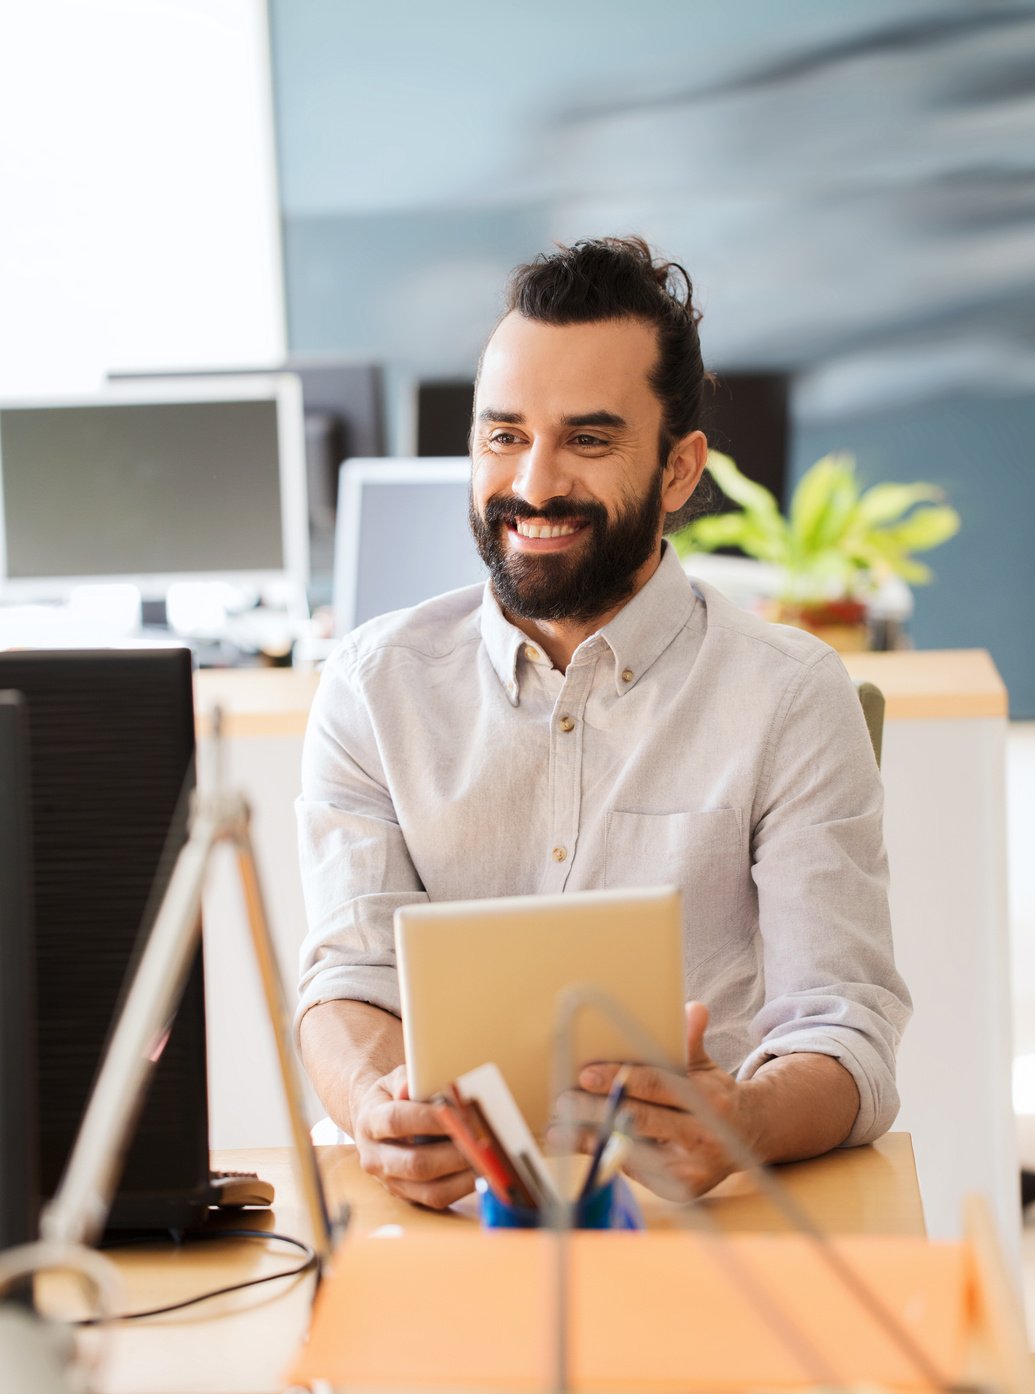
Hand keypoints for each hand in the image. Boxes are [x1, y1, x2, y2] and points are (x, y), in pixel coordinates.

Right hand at [351, 1065, 474, 1208]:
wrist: (376, 1123)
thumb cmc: (392, 1098)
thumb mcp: (394, 1080)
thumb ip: (406, 1080)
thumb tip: (415, 1085)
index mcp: (369, 1123)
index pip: (396, 1121)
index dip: (429, 1118)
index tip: (459, 1112)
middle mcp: (375, 1158)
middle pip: (416, 1164)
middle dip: (455, 1152)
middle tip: (482, 1139)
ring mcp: (392, 1183)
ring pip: (431, 1190)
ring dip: (464, 1175)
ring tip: (487, 1157)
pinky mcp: (409, 1197)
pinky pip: (440, 1200)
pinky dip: (465, 1187)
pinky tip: (481, 1169)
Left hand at [570, 1002, 752, 1200]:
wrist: (747, 1137)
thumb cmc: (712, 1094)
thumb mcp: (705, 1066)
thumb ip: (691, 1041)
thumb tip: (693, 1008)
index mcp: (708, 1098)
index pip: (658, 1085)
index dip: (620, 1079)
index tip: (585, 1073)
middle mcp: (702, 1135)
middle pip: (640, 1119)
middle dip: (596, 1110)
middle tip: (562, 1099)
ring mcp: (692, 1167)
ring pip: (632, 1150)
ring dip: (590, 1138)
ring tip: (556, 1129)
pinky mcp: (681, 1189)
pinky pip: (635, 1171)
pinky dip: (602, 1157)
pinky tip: (575, 1146)